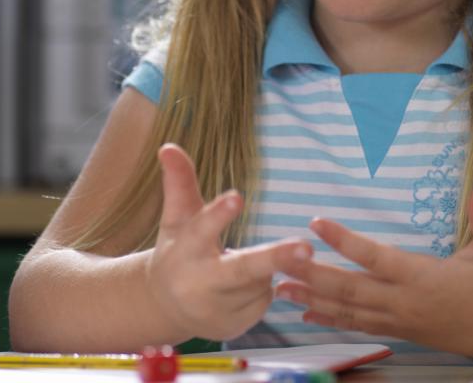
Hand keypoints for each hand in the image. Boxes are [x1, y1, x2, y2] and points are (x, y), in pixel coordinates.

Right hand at [144, 143, 312, 340]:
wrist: (165, 306)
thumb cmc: (179, 251)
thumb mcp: (177, 219)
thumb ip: (179, 184)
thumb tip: (169, 146)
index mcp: (185, 251)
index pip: (202, 230)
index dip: (219, 214)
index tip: (237, 198)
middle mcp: (199, 284)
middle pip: (243, 270)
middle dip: (275, 259)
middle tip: (306, 248)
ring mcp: (218, 310)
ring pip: (262, 281)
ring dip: (262, 269)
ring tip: (238, 266)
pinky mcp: (235, 327)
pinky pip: (264, 299)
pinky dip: (260, 290)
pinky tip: (241, 289)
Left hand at [273, 186, 472, 359]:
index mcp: (426, 279)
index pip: (376, 258)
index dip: (344, 241)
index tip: (316, 222)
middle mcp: (407, 303)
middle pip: (350, 289)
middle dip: (312, 276)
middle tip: (279, 262)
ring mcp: (402, 321)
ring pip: (349, 311)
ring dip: (313, 299)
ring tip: (280, 289)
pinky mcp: (403, 332)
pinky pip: (360, 325)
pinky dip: (331, 319)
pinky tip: (307, 314)